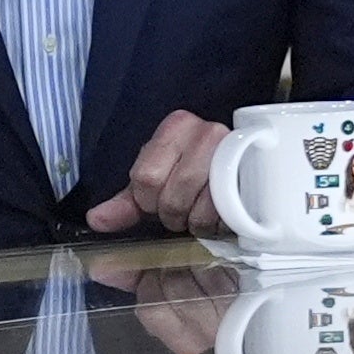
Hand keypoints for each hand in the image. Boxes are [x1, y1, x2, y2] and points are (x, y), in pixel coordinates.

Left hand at [86, 107, 235, 234]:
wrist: (240, 197)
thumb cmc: (193, 188)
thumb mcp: (154, 191)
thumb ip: (125, 205)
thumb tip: (96, 219)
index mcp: (177, 127)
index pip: (146, 177)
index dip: (148, 200)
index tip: (156, 201)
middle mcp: (207, 132)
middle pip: (171, 194)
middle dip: (173, 214)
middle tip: (182, 211)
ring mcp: (236, 154)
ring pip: (199, 208)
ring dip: (198, 223)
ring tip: (204, 214)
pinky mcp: (257, 181)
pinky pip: (228, 214)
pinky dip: (220, 226)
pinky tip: (223, 218)